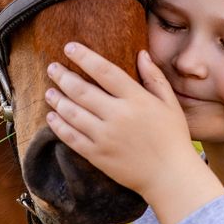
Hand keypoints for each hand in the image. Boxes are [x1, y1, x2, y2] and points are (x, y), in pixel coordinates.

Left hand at [44, 43, 198, 198]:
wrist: (170, 176)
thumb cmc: (173, 138)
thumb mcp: (170, 104)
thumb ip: (155, 78)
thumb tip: (141, 53)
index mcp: (137, 100)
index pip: (105, 71)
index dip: (84, 57)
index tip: (70, 47)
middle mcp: (118, 116)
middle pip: (82, 90)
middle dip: (63, 76)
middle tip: (52, 68)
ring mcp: (105, 137)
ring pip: (72, 113)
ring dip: (57, 100)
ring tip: (49, 91)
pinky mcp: (97, 155)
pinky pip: (71, 137)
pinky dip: (58, 125)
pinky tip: (52, 116)